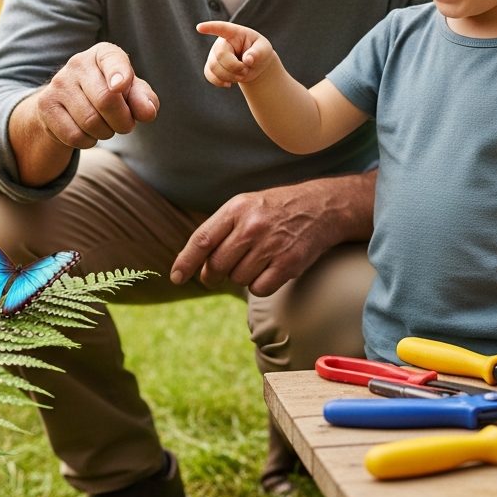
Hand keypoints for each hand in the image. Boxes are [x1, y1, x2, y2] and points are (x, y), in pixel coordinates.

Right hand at [31, 42, 158, 149]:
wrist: (67, 106)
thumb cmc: (108, 95)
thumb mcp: (130, 93)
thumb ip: (144, 99)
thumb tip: (148, 112)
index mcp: (103, 54)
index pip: (112, 60)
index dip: (119, 74)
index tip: (120, 87)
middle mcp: (78, 63)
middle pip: (106, 100)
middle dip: (123, 121)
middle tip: (125, 125)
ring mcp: (58, 83)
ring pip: (90, 122)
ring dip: (106, 133)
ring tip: (105, 126)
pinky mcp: (46, 105)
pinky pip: (74, 135)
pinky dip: (88, 141)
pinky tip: (87, 132)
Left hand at [169, 174, 374, 296]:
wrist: (321, 207)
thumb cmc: (274, 210)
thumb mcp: (245, 207)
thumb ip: (219, 231)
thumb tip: (195, 267)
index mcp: (236, 209)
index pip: (202, 240)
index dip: (185, 261)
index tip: (176, 278)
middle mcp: (252, 226)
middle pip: (217, 265)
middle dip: (213, 274)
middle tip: (220, 272)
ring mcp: (271, 245)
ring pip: (237, 279)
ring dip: (241, 277)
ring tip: (256, 260)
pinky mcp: (288, 263)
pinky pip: (259, 289)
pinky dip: (260, 286)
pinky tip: (269, 270)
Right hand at [196, 21, 277, 87]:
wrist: (254, 65)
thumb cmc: (259, 52)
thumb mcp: (264, 50)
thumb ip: (258, 53)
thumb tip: (248, 60)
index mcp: (234, 33)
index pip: (221, 28)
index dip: (210, 28)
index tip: (200, 28)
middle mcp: (221, 42)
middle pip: (220, 56)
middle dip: (235, 67)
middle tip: (246, 69)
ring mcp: (214, 54)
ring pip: (213, 68)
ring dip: (229, 76)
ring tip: (241, 75)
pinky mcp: (210, 66)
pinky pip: (209, 75)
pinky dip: (219, 82)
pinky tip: (228, 83)